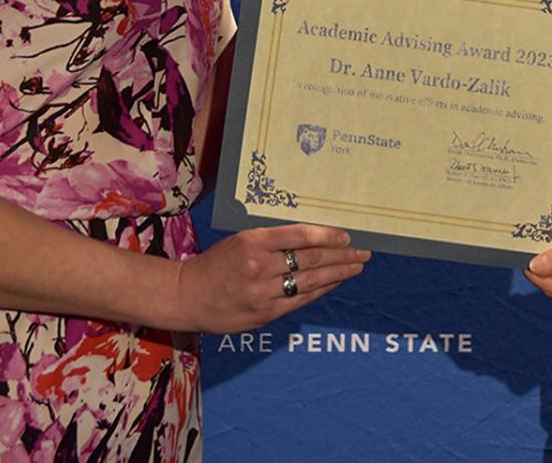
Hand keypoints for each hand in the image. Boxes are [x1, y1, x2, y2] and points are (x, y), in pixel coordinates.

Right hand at [174, 224, 369, 332]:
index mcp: (252, 241)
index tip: (346, 236)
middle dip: (342, 256)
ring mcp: (263, 293)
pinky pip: (300, 300)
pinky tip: (334, 283)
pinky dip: (321, 290)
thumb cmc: (216, 263)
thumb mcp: (240, 240)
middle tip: (364, 252)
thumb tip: (313, 237)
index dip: (328, 236)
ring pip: (310, 282)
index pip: (300, 236)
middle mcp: (259, 267)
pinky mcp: (265, 314)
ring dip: (339, 274)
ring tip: (357, 267)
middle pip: (311, 260)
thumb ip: (272, 240)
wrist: (187, 295)